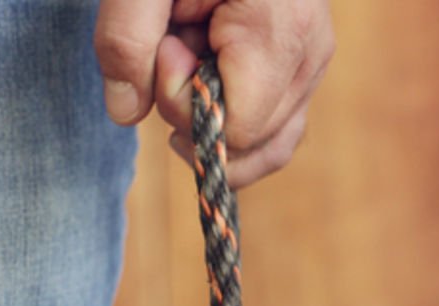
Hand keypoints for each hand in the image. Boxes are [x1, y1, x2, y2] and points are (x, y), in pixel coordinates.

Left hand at [95, 0, 334, 187]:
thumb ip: (123, 38)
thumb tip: (125, 114)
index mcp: (279, 27)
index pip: (238, 126)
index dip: (186, 102)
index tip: (167, 44)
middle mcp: (311, 53)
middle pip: (253, 141)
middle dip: (198, 107)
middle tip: (177, 41)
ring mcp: (315, 63)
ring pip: (270, 145)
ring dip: (216, 116)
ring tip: (192, 57)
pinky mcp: (307, 66)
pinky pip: (279, 129)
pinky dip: (235, 122)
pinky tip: (205, 84)